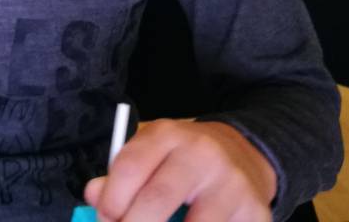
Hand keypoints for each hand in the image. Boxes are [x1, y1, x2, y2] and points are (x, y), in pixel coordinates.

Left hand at [84, 120, 275, 221]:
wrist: (242, 155)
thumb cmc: (182, 160)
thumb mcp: (150, 154)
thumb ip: (119, 175)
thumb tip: (93, 195)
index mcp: (167, 135)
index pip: (129, 167)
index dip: (111, 201)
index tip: (105, 219)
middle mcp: (201, 154)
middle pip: (156, 200)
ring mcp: (231, 184)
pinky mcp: (255, 211)